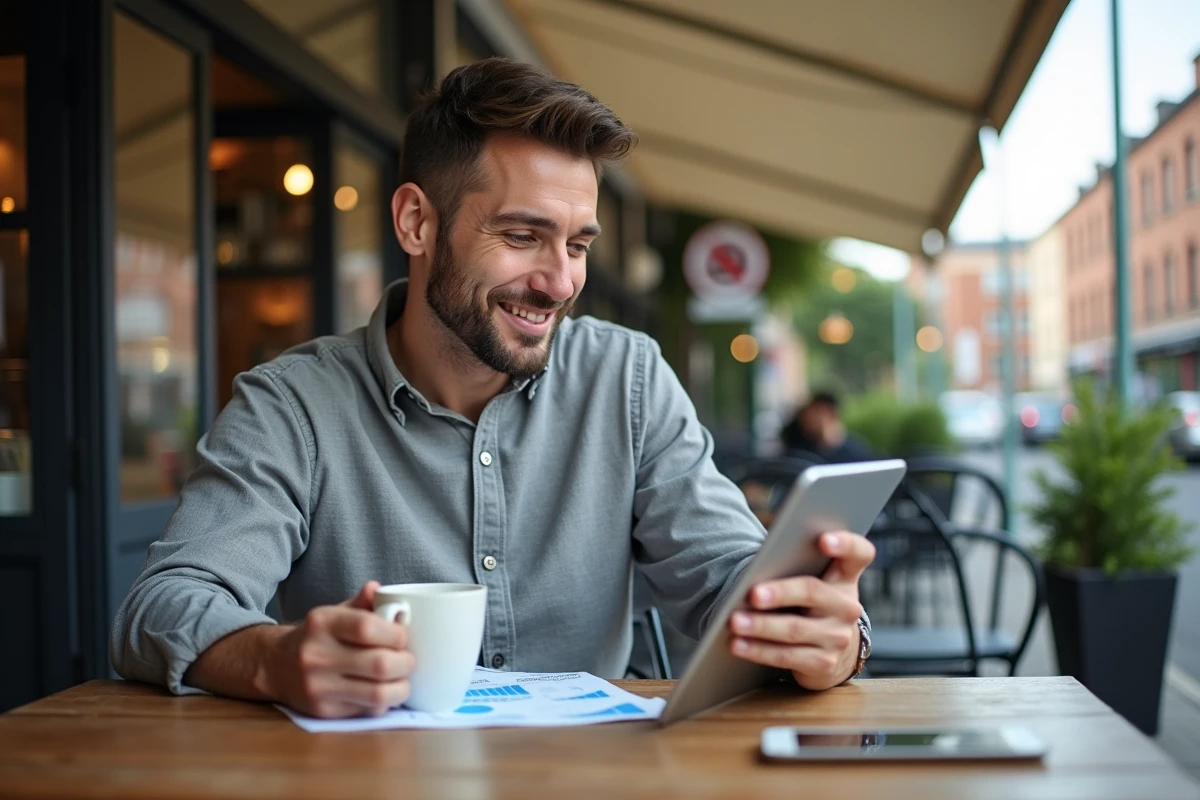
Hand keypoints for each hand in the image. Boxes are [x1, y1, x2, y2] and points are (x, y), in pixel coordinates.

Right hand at [262, 581, 414, 717]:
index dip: (396, 634)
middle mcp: (317, 655)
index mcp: (322, 623)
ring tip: (401, 679)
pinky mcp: (323, 711)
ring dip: (400, 688)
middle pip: (380, 664)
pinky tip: (382, 692)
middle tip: (408, 660)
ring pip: (378, 694)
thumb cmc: (317, 636)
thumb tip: (379, 589)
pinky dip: (383, 702)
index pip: (368, 627)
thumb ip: (361, 603)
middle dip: (405, 663)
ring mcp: (318, 686)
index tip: (403, 636)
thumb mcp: (334, 613)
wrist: (276, 666)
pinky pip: (367, 710)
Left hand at [727, 531, 873, 690]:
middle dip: (780, 593)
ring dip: (761, 626)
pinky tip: (738, 645)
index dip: (844, 544)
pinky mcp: (825, 663)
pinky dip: (759, 650)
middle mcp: (847, 606)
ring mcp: (838, 636)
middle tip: (752, 594)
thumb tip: (755, 570)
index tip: (822, 540)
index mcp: (844, 576)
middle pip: (812, 592)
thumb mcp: (813, 582)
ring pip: (795, 629)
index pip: (857, 553)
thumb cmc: (810, 604)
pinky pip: (787, 656)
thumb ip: (795, 567)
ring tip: (735, 621)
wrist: (831, 650)